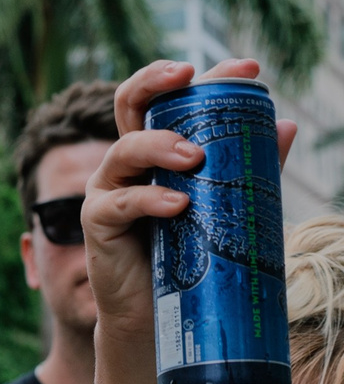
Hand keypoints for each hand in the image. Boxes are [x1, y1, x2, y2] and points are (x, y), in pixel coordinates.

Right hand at [84, 58, 300, 331]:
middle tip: (188, 76)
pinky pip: (119, 202)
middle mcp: (129, 162)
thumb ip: (250, 167)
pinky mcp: (97, 223)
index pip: (173, 99)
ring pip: (124, 149)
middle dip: (154, 81)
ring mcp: (108, 189)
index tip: (247, 69)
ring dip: (159, 145)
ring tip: (194, 157)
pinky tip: (177, 204)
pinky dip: (149, 199)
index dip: (206, 77)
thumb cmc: (190, 256)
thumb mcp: (226, 205)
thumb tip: (286, 125)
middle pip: (128, 104)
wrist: (157, 314)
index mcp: (158, 150)